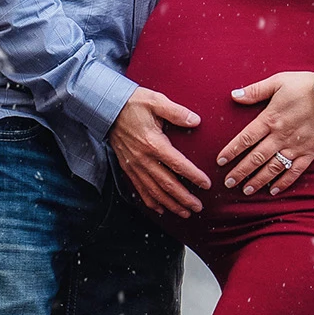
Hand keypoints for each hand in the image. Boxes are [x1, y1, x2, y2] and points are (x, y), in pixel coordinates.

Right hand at [111, 87, 208, 217]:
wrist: (107, 108)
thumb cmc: (133, 103)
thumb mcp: (156, 101)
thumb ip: (177, 112)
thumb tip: (196, 120)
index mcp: (153, 143)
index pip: (178, 164)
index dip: (193, 176)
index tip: (206, 184)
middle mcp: (143, 158)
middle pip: (167, 184)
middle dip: (184, 198)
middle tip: (198, 207)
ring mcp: (134, 165)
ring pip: (154, 191)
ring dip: (170, 204)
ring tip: (184, 213)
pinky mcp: (127, 167)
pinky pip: (140, 189)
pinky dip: (151, 201)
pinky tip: (161, 209)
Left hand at [216, 68, 313, 195]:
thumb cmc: (305, 85)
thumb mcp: (278, 81)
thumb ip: (255, 90)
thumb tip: (233, 95)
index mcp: (270, 119)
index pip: (245, 138)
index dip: (231, 151)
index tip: (220, 161)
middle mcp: (280, 136)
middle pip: (256, 157)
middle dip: (240, 171)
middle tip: (228, 182)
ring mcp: (295, 146)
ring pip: (273, 167)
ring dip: (258, 180)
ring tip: (246, 190)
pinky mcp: (310, 152)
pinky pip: (295, 171)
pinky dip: (284, 182)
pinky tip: (274, 190)